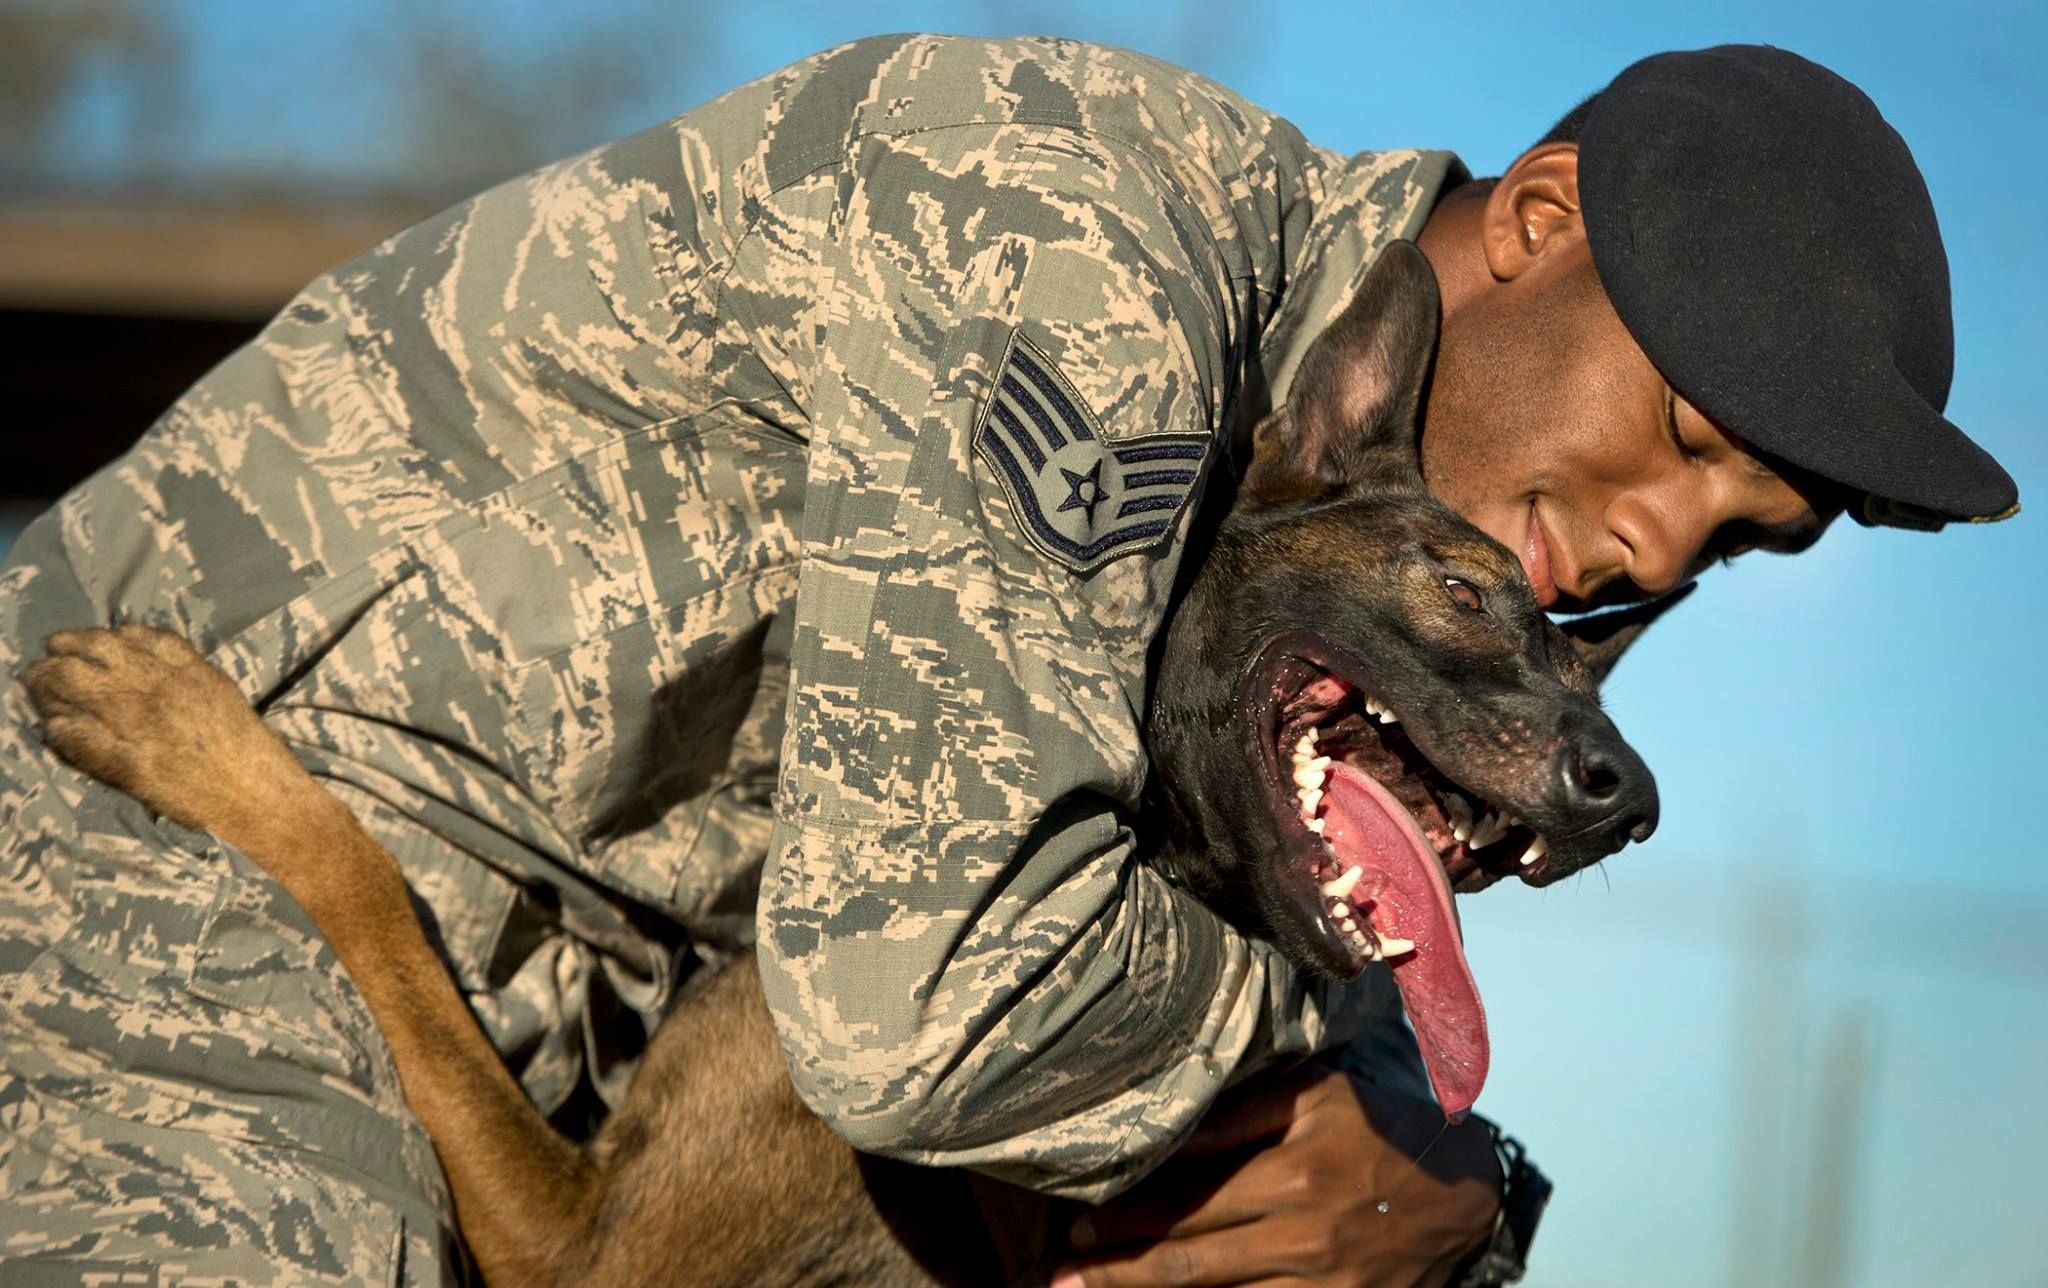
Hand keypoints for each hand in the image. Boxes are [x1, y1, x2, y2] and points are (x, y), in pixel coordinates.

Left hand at [1051, 1063, 1501, 1286]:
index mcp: (1296, 1168)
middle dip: (1118, 1267)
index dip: (1128, 1213)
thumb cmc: (1375, 1129)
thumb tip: (1165, 1131)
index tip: (1078, 1222)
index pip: (1191, 1196)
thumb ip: (1239, 1113)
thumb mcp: (1314, 1096)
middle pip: (1191, 1257)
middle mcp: (1305, 1230)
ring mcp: (1322, 1280)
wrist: (1462, 1194)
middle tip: (1062, 1271)